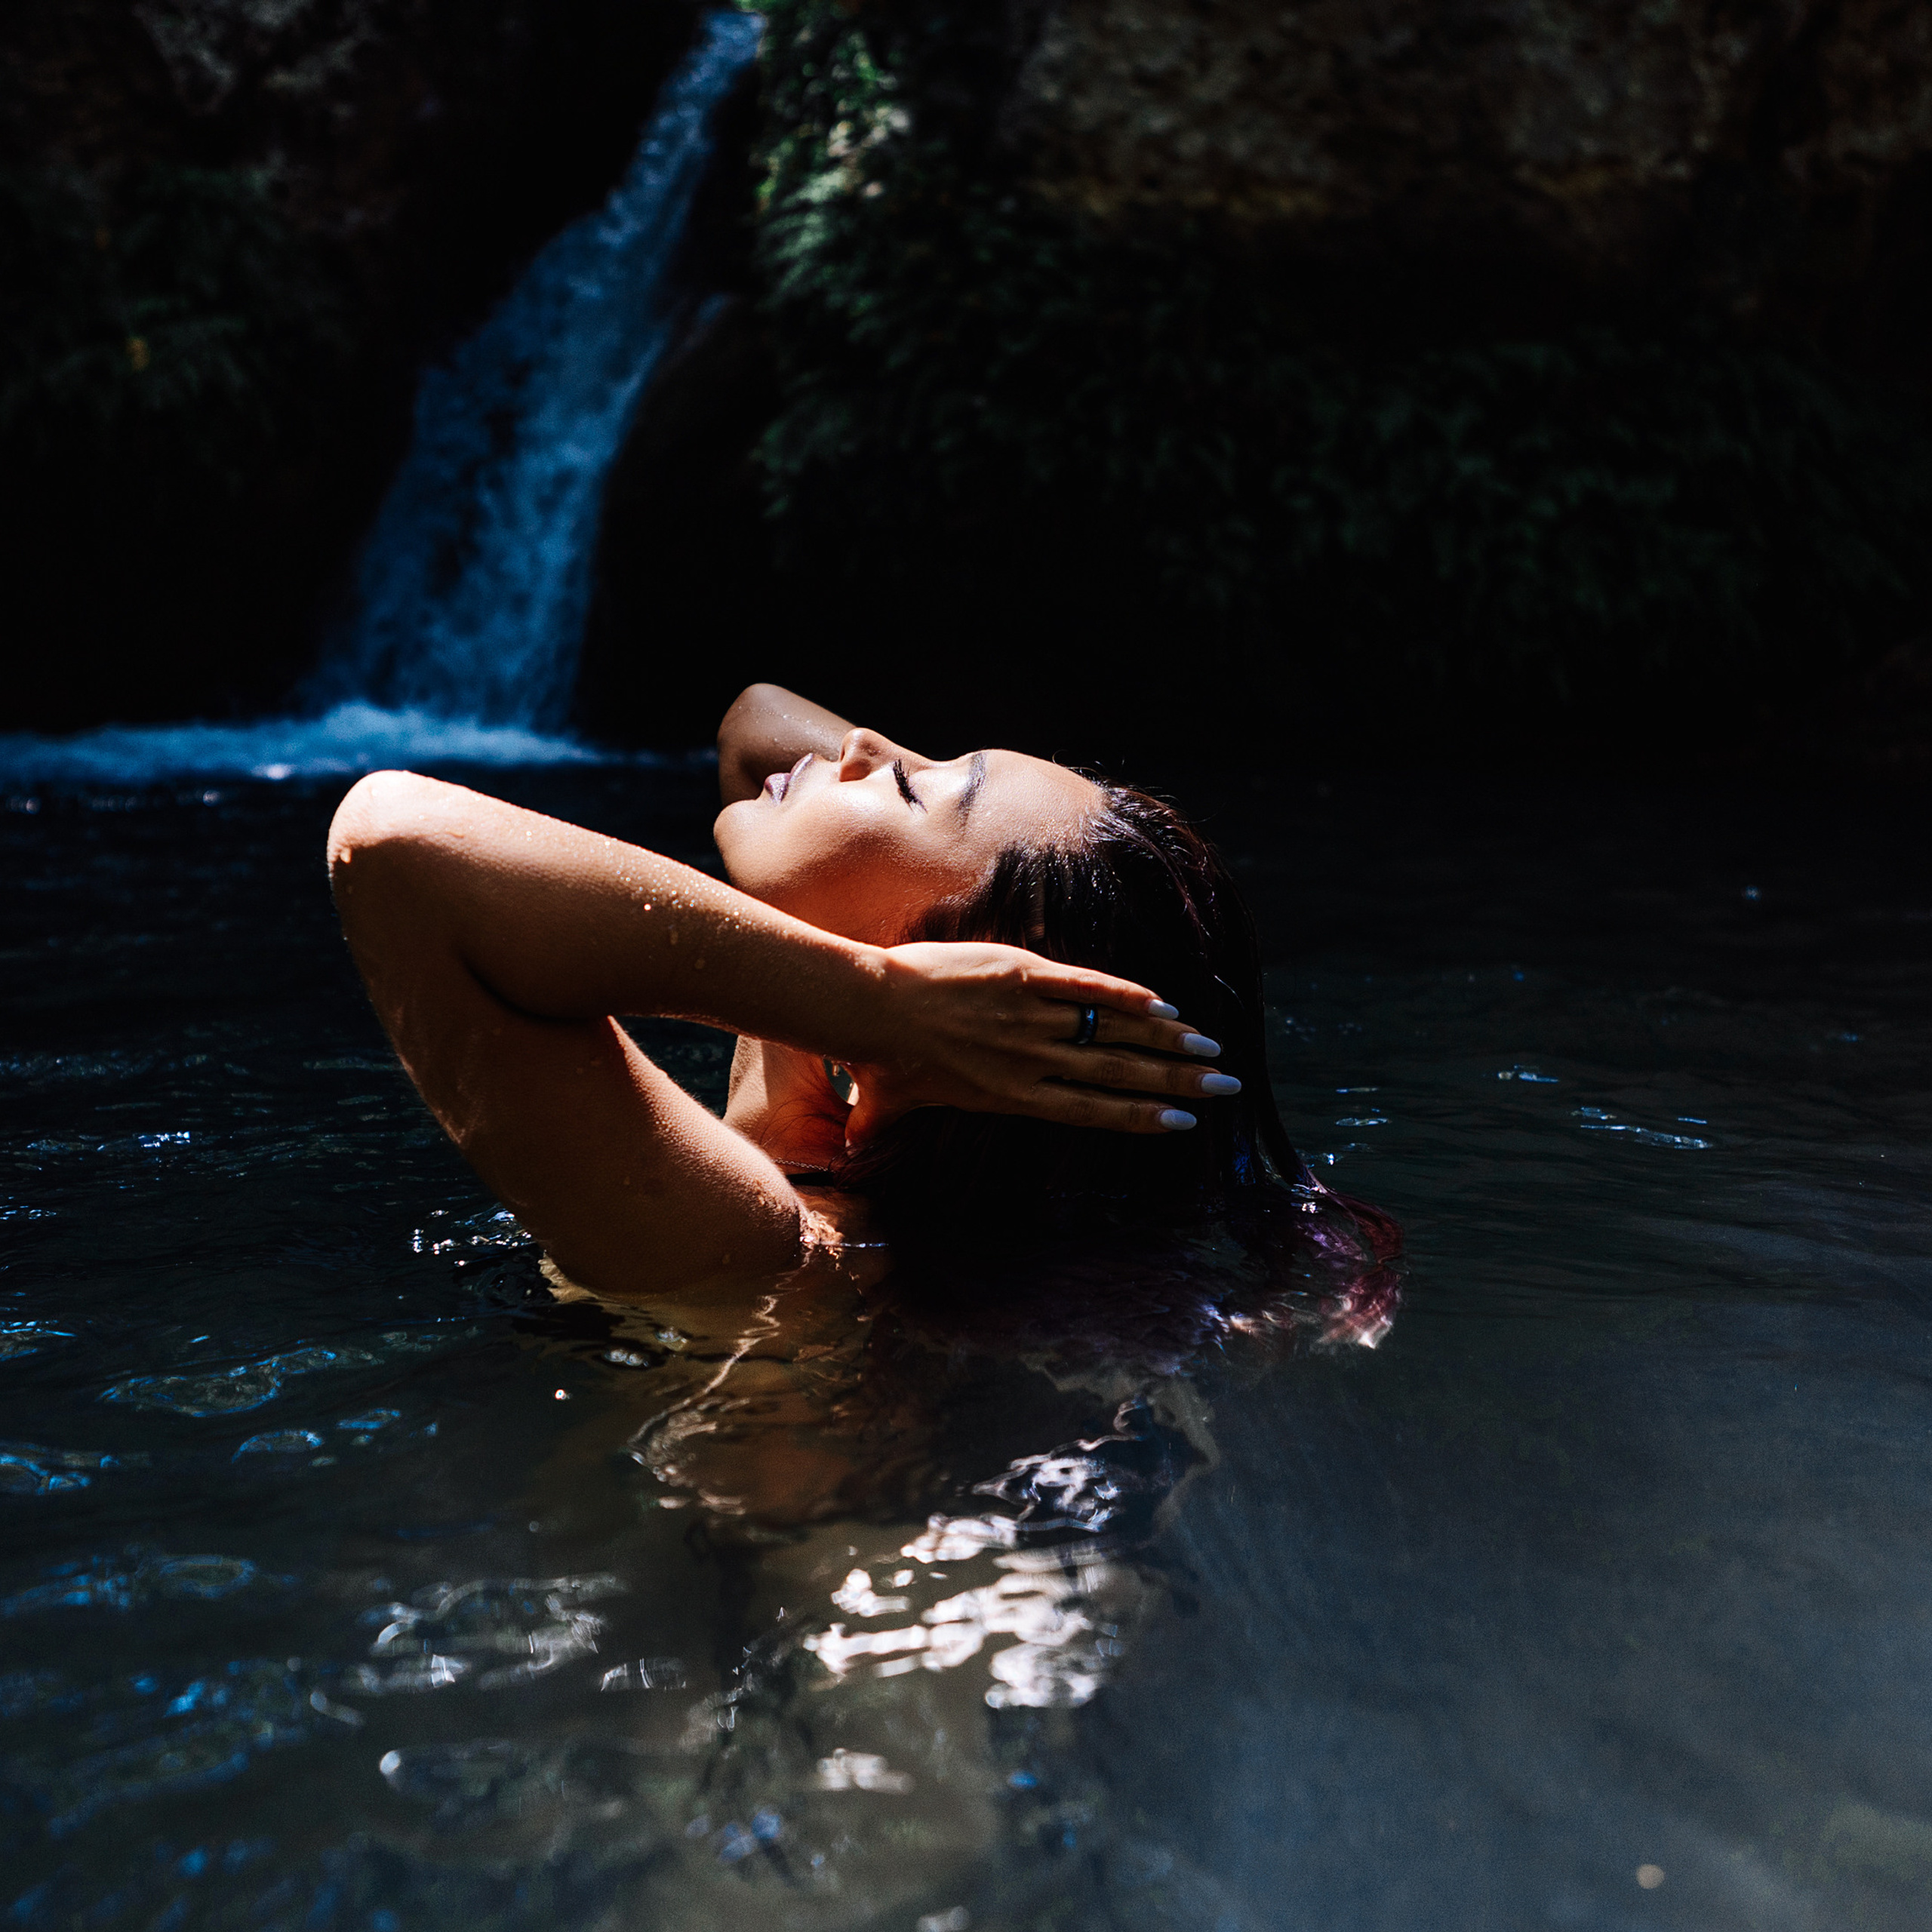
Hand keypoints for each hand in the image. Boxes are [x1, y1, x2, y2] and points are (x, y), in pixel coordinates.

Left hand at [838, 941, 1239, 1146]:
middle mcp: (1030, 1062)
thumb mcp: (883, 1106)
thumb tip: (847, 1158)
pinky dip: (1125, 996)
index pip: (1089, 1111)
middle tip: (1224, 1087)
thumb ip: (876, 1131)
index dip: (1140, 1118)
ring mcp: (1030, 1017)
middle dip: (1176, 1083)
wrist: (872, 1007)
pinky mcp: (1023, 975)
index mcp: (1010, 1096)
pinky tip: (1161, 1004)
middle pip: (1118, 1076)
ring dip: (1165, 1041)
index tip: (1182, 1124)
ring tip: (1209, 1048)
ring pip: (1112, 1034)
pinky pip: (1086, 988)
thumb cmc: (877, 1060)